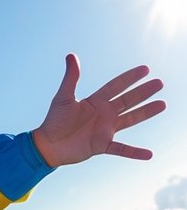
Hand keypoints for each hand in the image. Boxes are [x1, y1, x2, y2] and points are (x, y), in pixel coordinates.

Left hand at [31, 54, 165, 167]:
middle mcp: (103, 114)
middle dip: (143, 92)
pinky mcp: (102, 145)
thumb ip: (70, 78)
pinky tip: (149, 154)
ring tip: (162, 105)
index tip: (145, 69)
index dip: (130, 78)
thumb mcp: (63, 97)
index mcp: (95, 101)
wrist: (46, 145)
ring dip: (146, 113)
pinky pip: (122, 149)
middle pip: (127, 101)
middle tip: (160, 83)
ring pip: (130, 119)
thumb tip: (71, 56)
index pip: (116, 86)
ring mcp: (104, 130)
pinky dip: (134, 152)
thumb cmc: (53, 120)